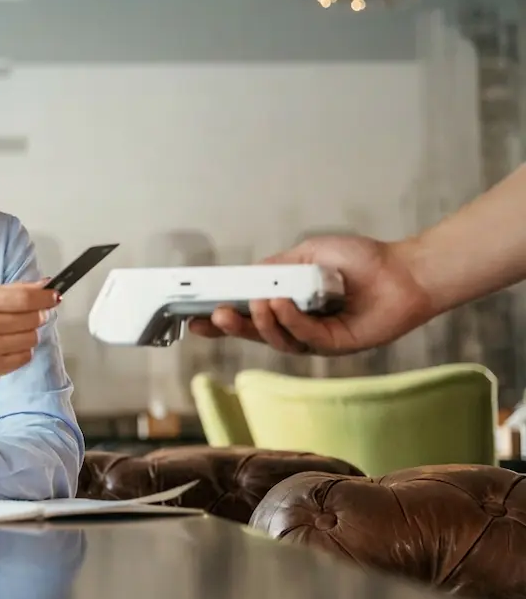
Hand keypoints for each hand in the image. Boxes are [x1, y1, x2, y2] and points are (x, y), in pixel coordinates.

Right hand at [0, 280, 58, 403]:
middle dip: (39, 314)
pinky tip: (9, 345)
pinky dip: (23, 350)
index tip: (54, 296)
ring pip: (31, 338)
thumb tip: (44, 285)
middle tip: (33, 313)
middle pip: (32, 319)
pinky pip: (26, 357)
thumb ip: (12, 290)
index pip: (23, 298)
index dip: (44, 297)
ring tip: (15, 330)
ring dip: (30, 332)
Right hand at [188, 234, 435, 355]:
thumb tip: (247, 275)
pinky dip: (290, 320)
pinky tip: (282, 303)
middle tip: (215, 315)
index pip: (247, 316)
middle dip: (231, 327)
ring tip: (255, 303)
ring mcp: (316, 338)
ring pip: (277, 340)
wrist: (403, 270)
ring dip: (262, 323)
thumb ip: (276, 266)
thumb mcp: (307, 254)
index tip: (195, 315)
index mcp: (288, 305)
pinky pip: (305, 337)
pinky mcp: (336, 345)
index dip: (220, 319)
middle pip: (255, 334)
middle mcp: (298, 325)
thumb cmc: (360, 260)